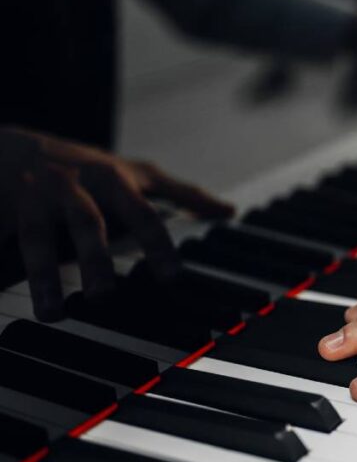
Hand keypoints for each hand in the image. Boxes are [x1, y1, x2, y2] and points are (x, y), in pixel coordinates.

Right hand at [0, 127, 233, 320]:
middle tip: (105, 297)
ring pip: (37, 237)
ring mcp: (34, 198)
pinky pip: (4, 240)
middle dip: (95, 260)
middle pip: (87, 225)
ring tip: (53, 314)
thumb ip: (182, 194)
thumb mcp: (137, 174)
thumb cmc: (88, 167)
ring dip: (43, 276)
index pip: (142, 215)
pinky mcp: (4, 211)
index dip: (157, 245)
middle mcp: (74, 187)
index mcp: (113, 180)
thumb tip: (229, 211)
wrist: (15, 146)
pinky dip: (4, 263)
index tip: (170, 277)